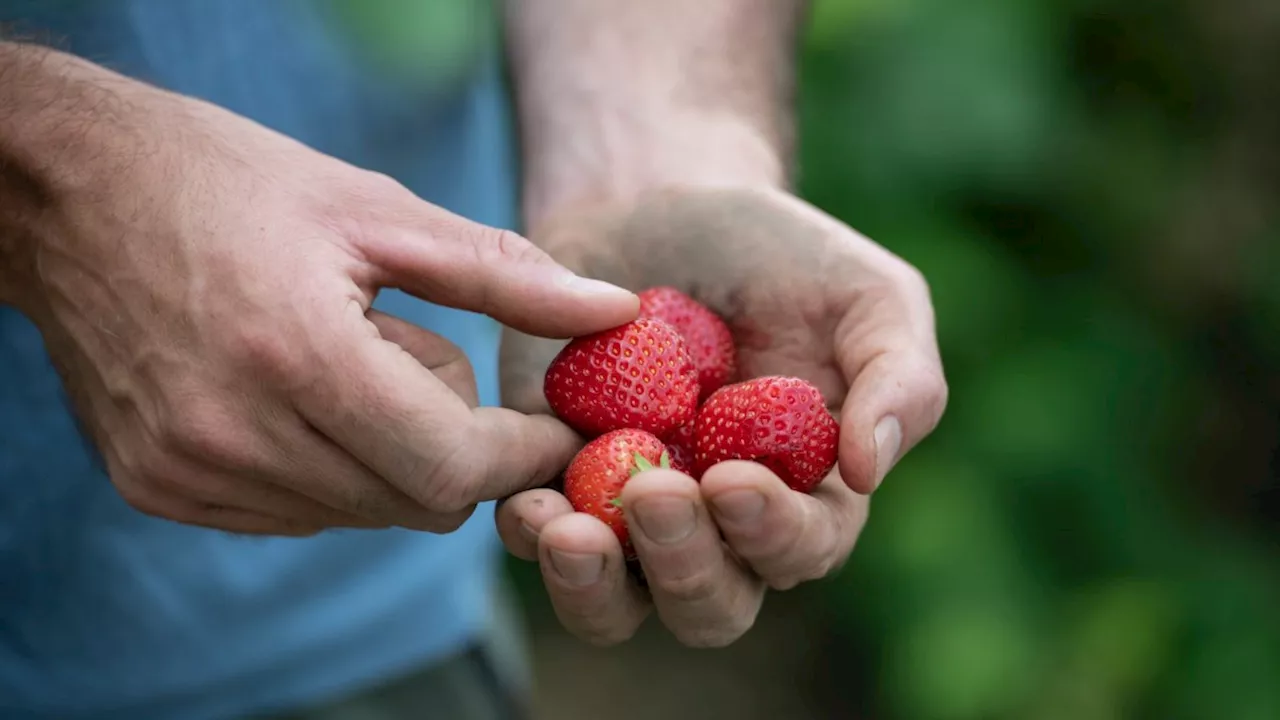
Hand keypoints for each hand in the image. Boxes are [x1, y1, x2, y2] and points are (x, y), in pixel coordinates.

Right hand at [4, 60, 636, 535]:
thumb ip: (504, 273)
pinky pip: (295, 512)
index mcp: (295, 354)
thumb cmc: (233, 182)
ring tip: (350, 361)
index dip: (522, 454)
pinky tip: (299, 391)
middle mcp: (234, 433)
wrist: (69, 192)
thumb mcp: (378, 210)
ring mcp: (188, 472)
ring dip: (391, 456)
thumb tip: (614, 312)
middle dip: (461, 448)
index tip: (553, 425)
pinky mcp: (159, 487)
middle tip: (431, 360)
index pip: (451, 468)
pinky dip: (330, 467)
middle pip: (416, 504)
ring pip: (360, 514)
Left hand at [497, 187, 946, 645]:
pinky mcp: (554, 483)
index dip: (772, 533)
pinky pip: (539, 544)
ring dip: (594, 585)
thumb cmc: (779, 254)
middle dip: (685, 564)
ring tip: (570, 531)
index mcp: (806, 493)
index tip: (733, 478)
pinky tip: (526, 502)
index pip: (803, 548)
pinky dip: (531, 536)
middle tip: (656, 493)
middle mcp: (719, 526)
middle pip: (710, 602)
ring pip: (619, 603)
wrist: (659, 207)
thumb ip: (899, 376)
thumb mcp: (868, 292)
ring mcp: (630, 515)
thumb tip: (871, 472)